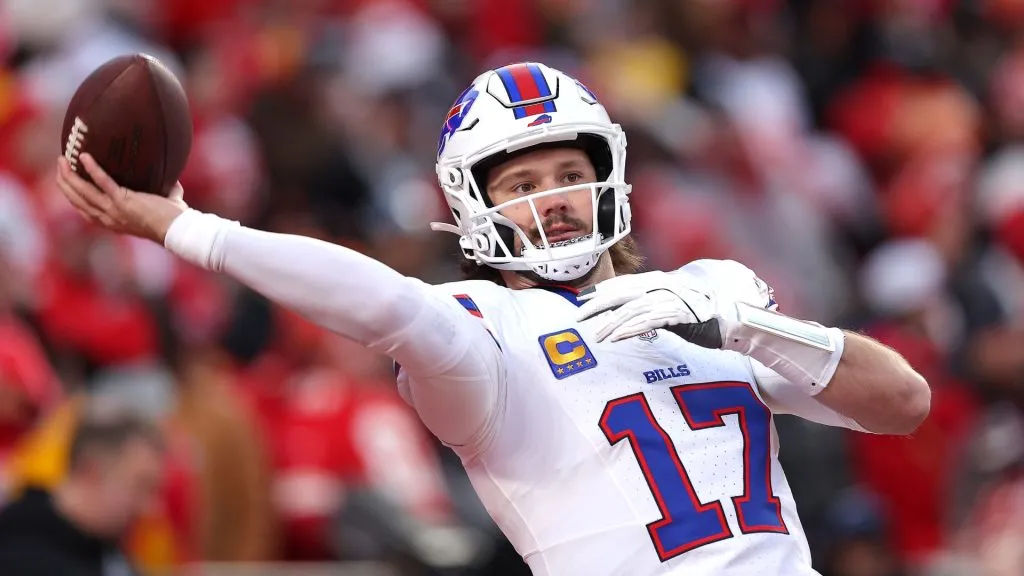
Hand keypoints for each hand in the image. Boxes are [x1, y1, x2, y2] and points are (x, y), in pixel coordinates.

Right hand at [56, 153, 187, 244]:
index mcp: (114, 222)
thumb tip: (172, 183)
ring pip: (83, 192)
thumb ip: (161, 196)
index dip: (74, 198)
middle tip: (60, 168)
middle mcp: (109, 218)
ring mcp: (114, 210)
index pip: (86, 211)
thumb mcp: (157, 210)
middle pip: (78, 201)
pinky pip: (102, 182)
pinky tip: (84, 157)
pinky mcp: (122, 200)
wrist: (178, 229)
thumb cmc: (174, 220)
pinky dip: (92, 169)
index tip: (67, 186)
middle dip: (66, 184)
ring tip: (63, 160)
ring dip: (70, 175)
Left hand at [577, 271, 732, 347]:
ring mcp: (671, 299)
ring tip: (596, 335)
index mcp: (661, 281)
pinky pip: (648, 322)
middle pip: (623, 293)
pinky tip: (615, 337)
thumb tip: (632, 312)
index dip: (602, 289)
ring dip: (611, 323)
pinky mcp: (679, 315)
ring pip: (632, 309)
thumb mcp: (675, 304)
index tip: (583, 297)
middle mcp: (663, 286)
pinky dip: (630, 329)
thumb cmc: (706, 312)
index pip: (625, 282)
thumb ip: (655, 304)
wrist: (737, 316)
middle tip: (579, 314)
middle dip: (598, 304)